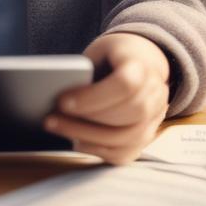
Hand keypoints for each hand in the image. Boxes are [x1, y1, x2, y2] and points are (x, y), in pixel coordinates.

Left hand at [44, 33, 169, 165]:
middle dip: (85, 121)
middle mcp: (155, 94)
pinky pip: (123, 154)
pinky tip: (75, 141)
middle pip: (125, 114)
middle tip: (50, 119)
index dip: (93, 97)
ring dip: (86, 137)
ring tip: (57, 129)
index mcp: (142, 66)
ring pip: (125, 138)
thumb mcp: (98, 52)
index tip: (62, 101)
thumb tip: (53, 93)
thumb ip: (83, 71)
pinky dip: (97, 149)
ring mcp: (155, 118)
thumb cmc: (112, 56)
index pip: (124, 85)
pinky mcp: (146, 137)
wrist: (142, 60)